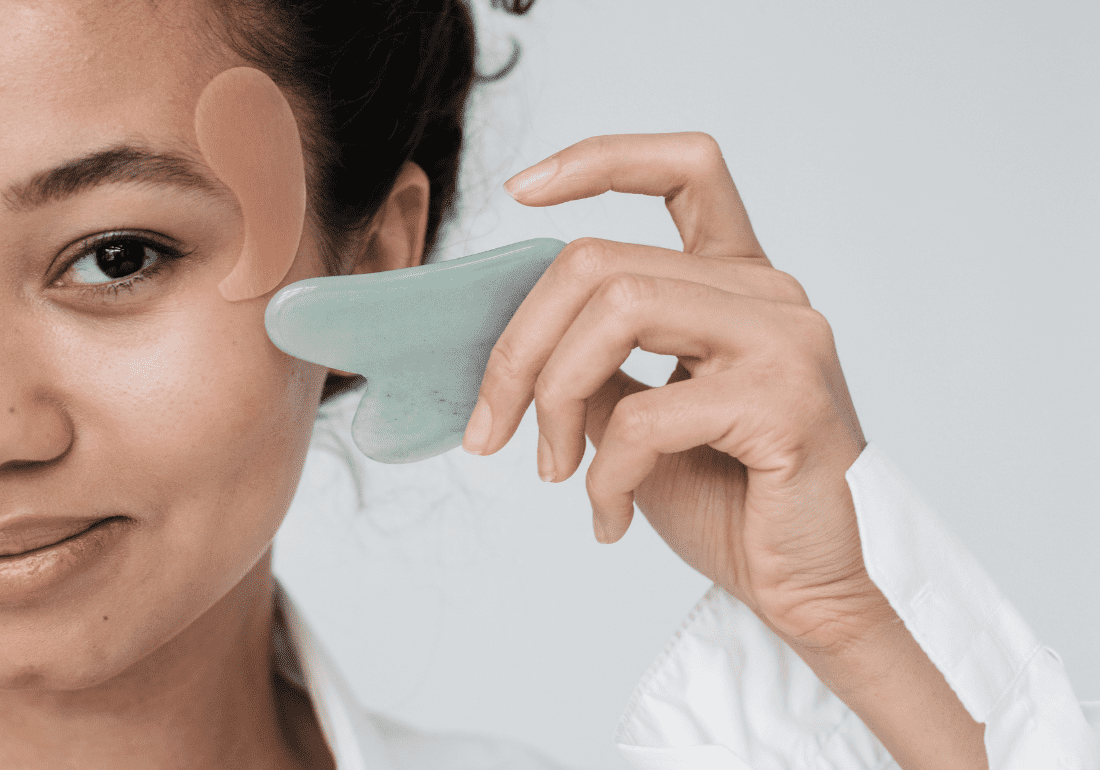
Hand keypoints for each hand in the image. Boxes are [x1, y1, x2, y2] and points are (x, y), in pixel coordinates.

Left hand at [463, 132, 893, 654]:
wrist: (805, 587)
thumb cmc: (728, 501)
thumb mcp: (640, 416)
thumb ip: (597, 361)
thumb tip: (517, 339)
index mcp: (738, 283)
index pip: (685, 169)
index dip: (599, 159)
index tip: (520, 188)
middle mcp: (768, 293)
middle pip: (603, 261)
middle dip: (520, 346)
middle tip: (492, 426)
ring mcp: (783, 338)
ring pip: (618, 311)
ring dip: (554, 398)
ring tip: (553, 470)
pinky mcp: (784, 400)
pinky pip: (649, 413)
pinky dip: (605, 472)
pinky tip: (610, 517)